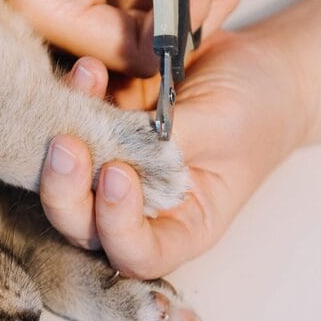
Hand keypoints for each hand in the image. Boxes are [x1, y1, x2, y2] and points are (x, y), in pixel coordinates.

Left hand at [39, 31, 308, 278]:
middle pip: (85, 225)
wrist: (261, 66)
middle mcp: (144, 208)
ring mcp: (117, 169)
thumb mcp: (223, 126)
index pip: (137, 254)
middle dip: (65, 191)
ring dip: (58, 142)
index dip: (115, 226)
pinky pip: (73, 125)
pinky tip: (88, 69)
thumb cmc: (258, 108)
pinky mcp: (104, 130)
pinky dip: (72, 98)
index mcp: (183, 226)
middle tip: (65, 146)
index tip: (118, 175)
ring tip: (78, 94)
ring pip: (66, 179)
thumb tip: (112, 144)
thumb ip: (169, 141)